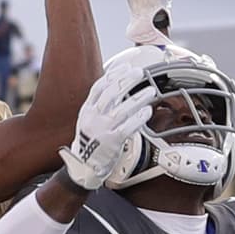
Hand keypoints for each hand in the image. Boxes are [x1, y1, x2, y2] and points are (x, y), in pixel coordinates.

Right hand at [59, 58, 155, 193]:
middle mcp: (93, 118)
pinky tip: (147, 111)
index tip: (126, 67)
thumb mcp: (89, 120)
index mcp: (87, 110)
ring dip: (138, 98)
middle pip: (111, 94)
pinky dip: (138, 118)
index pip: (99, 87)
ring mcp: (103, 130)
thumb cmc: (91, 142)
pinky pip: (128, 127)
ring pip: (122, 109)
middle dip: (127, 80)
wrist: (84, 167)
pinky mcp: (112, 142)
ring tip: (150, 91)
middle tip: (140, 73)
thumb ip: (101, 105)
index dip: (113, 75)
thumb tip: (117, 87)